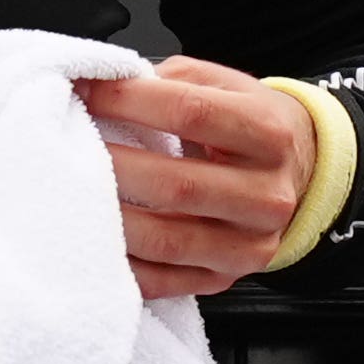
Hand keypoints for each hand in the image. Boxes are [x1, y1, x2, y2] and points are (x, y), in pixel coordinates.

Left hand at [79, 57, 317, 301]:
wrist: (298, 172)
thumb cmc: (246, 122)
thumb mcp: (222, 85)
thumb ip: (167, 81)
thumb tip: (97, 83)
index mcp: (268, 133)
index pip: (190, 112)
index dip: (129, 100)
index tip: (86, 91)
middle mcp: (267, 194)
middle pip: (176, 185)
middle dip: (110, 165)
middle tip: (65, 147)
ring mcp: (249, 245)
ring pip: (166, 240)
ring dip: (108, 218)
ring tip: (71, 194)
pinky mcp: (225, 278)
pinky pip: (162, 281)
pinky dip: (120, 264)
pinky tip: (93, 238)